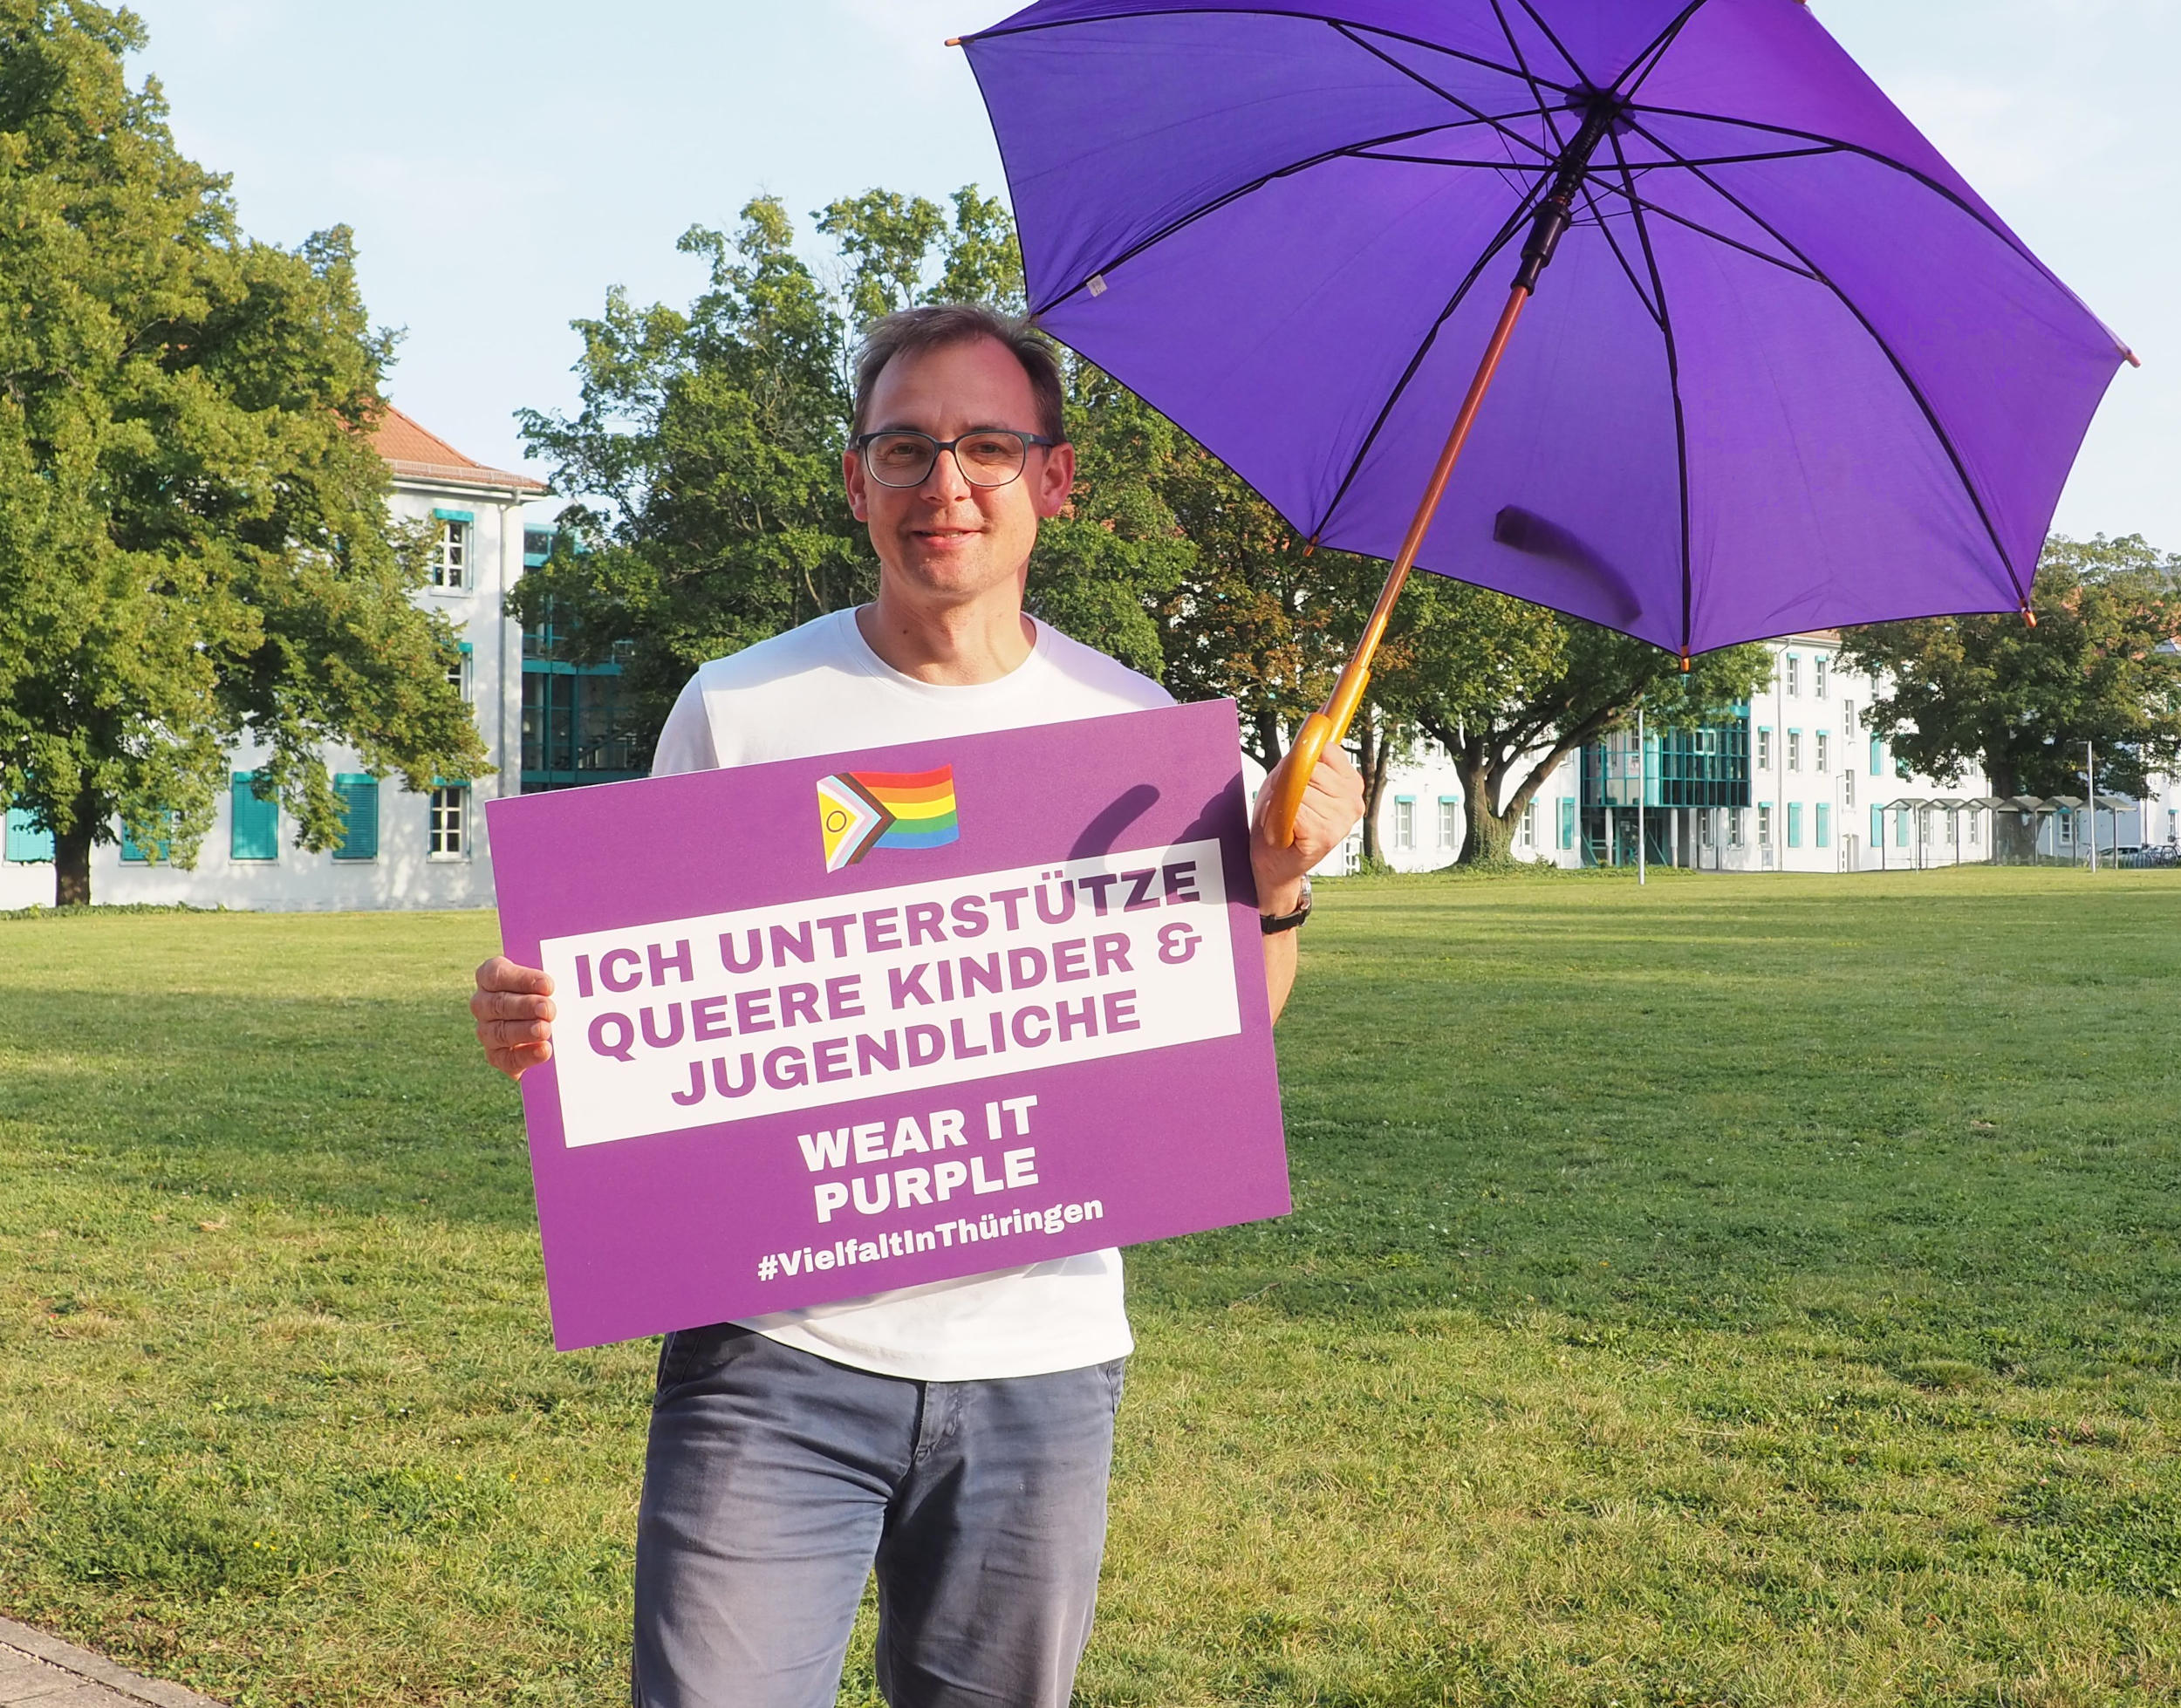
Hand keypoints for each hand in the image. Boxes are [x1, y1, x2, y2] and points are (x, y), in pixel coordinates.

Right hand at [473, 956, 554, 1078]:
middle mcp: (482, 1004)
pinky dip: (526, 1055)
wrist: (545, 1019)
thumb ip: (548, 979)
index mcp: (489, 977)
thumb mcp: (545, 979)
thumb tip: (561, 983)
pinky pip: (507, 1058)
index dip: (522, 980)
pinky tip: (544, 1050)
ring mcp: (486, 1031)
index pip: (496, 974)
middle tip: (549, 1010)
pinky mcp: (497, 1055)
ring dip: (524, 1031)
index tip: (549, 985)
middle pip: (499, 1004)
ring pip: (500, 1032)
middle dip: (526, 1006)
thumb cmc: (545, 989)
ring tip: (546, 1030)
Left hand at [1250, 742, 1364, 913]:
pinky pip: (1295, 810)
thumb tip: (1319, 715)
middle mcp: (1353, 801)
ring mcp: (1342, 820)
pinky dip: (1278, 818)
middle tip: (1286, 804)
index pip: (1327, 750)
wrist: (1272, 862)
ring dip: (1281, 803)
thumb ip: (1303, 752)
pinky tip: (1284, 831)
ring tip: (1283, 819)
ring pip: (1301, 789)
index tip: (1296, 775)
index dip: (1302, 759)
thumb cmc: (1280, 818)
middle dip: (1288, 782)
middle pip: (1312, 769)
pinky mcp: (1325, 836)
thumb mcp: (1289, 778)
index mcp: (1350, 784)